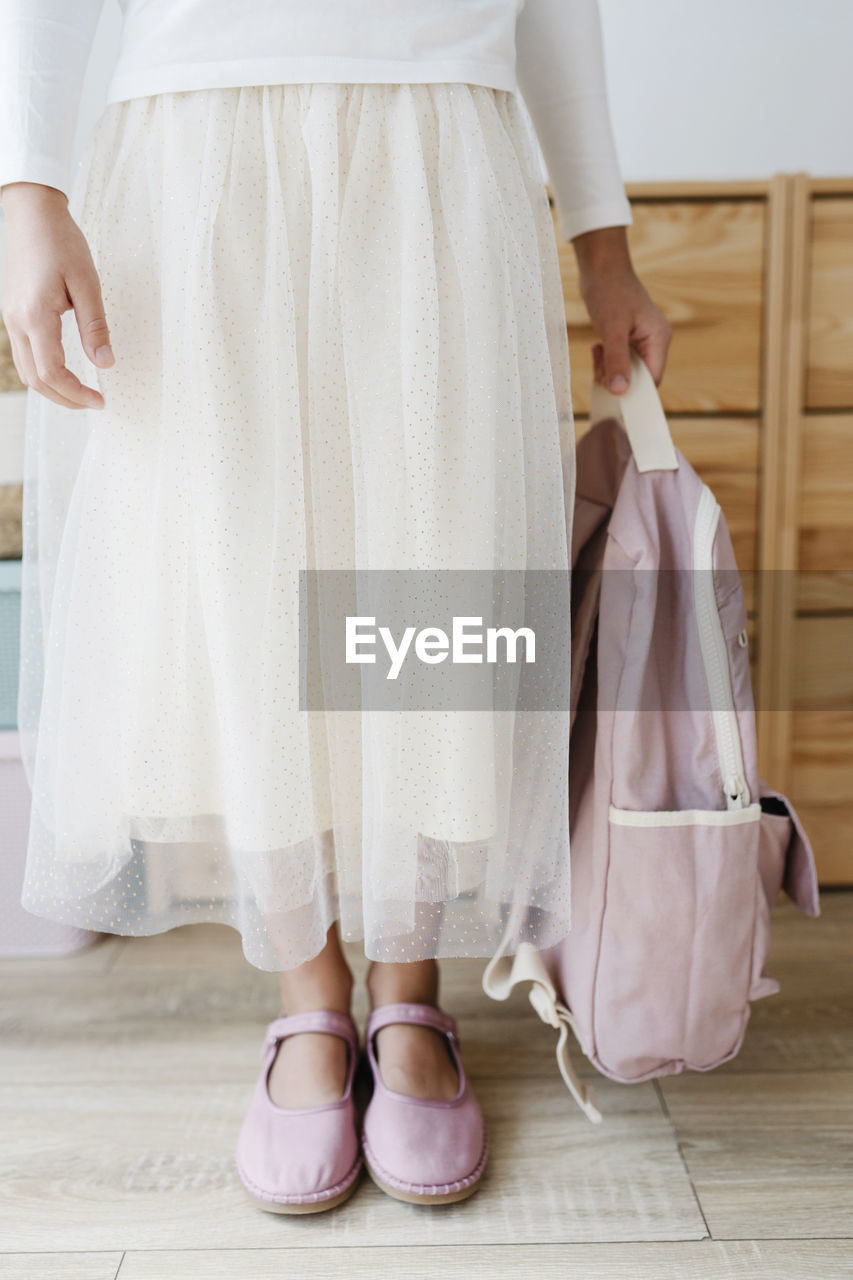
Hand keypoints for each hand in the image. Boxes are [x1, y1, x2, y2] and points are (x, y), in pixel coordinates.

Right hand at [1, 181, 113, 408]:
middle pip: (36, 379)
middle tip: (94, 402)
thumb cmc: (60, 240)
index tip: (100, 400)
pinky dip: (43, 372)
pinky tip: (64, 372)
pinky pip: (23, 355)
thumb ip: (95, 326)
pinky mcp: (12, 314)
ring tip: (81, 393)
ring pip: (26, 371)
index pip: (53, 372)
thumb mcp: (87, 282)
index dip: (77, 394)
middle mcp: (17, 321)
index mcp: (35, 315)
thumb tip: (105, 363)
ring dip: (53, 389)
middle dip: (65, 398)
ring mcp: (10, 318)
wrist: (32, 212)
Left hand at [571, 225, 671, 393]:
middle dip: (618, 379)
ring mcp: (641, 340)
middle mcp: (654, 341)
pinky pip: (620, 361)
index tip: (612, 391)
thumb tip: (620, 391)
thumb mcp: (612, 330)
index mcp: (659, 339)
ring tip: (597, 352)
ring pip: (627, 371)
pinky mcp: (628, 338)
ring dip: (609, 370)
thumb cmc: (609, 292)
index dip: (634, 390)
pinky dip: (606, 361)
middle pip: (639, 378)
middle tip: (599, 369)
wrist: (600, 268)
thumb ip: (617, 361)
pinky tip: (597, 348)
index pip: (653, 380)